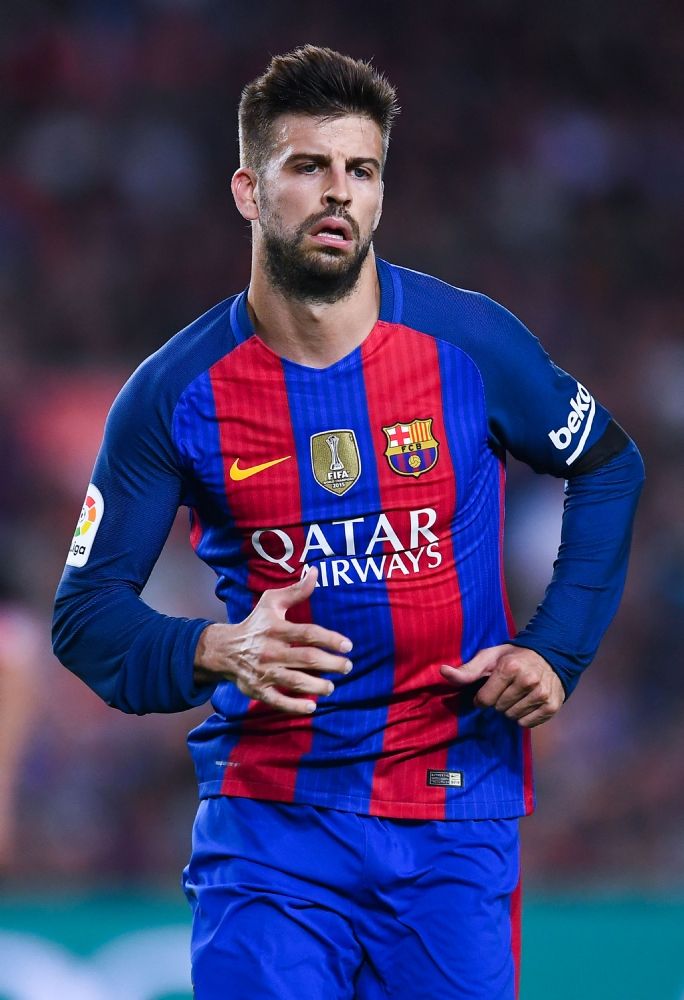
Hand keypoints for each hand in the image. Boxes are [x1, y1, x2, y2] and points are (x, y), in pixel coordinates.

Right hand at [193, 567, 352, 714]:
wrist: (224, 649)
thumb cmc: (255, 624)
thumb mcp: (271, 603)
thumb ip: (296, 591)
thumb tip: (316, 573)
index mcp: (276, 629)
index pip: (308, 634)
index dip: (330, 639)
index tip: (348, 645)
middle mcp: (271, 651)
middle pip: (306, 659)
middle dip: (331, 664)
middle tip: (347, 667)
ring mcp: (264, 672)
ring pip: (295, 681)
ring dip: (317, 686)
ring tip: (332, 686)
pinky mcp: (258, 690)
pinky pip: (277, 701)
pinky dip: (294, 706)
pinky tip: (311, 706)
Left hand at [440, 644, 564, 727]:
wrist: (550, 655)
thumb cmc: (513, 657)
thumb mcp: (489, 657)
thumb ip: (467, 670)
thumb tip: (442, 671)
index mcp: (510, 667)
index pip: (484, 700)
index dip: (482, 697)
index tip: (488, 689)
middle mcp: (528, 680)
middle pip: (499, 709)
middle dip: (498, 702)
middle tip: (505, 689)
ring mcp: (541, 694)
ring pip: (512, 717)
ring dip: (510, 709)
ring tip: (516, 694)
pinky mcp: (552, 706)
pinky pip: (527, 723)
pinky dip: (524, 717)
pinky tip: (526, 702)